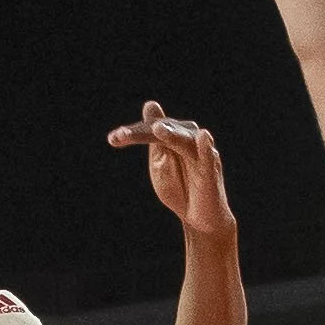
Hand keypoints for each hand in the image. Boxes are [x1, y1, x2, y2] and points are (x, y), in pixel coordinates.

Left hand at [107, 99, 234, 238]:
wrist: (199, 220)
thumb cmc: (179, 190)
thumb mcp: (160, 165)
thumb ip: (154, 140)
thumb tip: (151, 104)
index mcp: (171, 138)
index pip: (149, 130)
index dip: (132, 134)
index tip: (113, 139)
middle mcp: (187, 140)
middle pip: (164, 130)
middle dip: (144, 133)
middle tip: (123, 135)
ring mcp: (201, 154)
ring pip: (185, 140)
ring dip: (172, 134)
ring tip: (158, 129)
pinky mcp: (211, 170)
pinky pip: (209, 157)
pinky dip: (206, 147)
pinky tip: (203, 136)